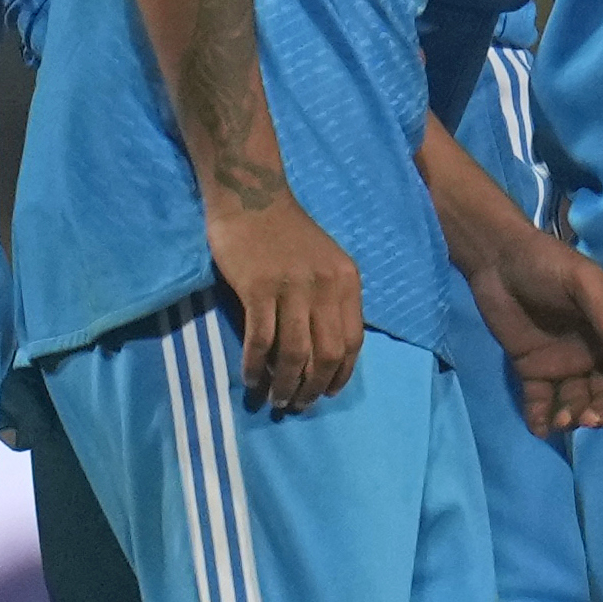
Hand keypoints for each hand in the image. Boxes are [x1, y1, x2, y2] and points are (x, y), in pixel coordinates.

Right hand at [209, 191, 363, 413]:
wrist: (252, 197)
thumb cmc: (287, 233)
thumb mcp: (325, 262)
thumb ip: (331, 300)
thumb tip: (325, 353)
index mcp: (347, 281)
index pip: (352, 342)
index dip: (340, 375)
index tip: (325, 392)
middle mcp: (325, 286)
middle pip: (326, 353)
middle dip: (312, 387)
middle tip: (297, 404)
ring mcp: (291, 287)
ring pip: (294, 353)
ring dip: (285, 384)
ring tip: (275, 399)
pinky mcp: (258, 288)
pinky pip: (260, 340)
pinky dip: (255, 366)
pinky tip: (250, 378)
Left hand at [464, 224, 602, 433]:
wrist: (497, 259)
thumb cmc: (546, 263)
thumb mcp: (580, 278)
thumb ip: (602, 309)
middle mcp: (591, 352)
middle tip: (588, 419)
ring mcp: (561, 364)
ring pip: (576, 401)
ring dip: (574, 416)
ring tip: (560, 420)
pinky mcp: (532, 370)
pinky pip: (540, 400)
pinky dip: (541, 418)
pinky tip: (539, 427)